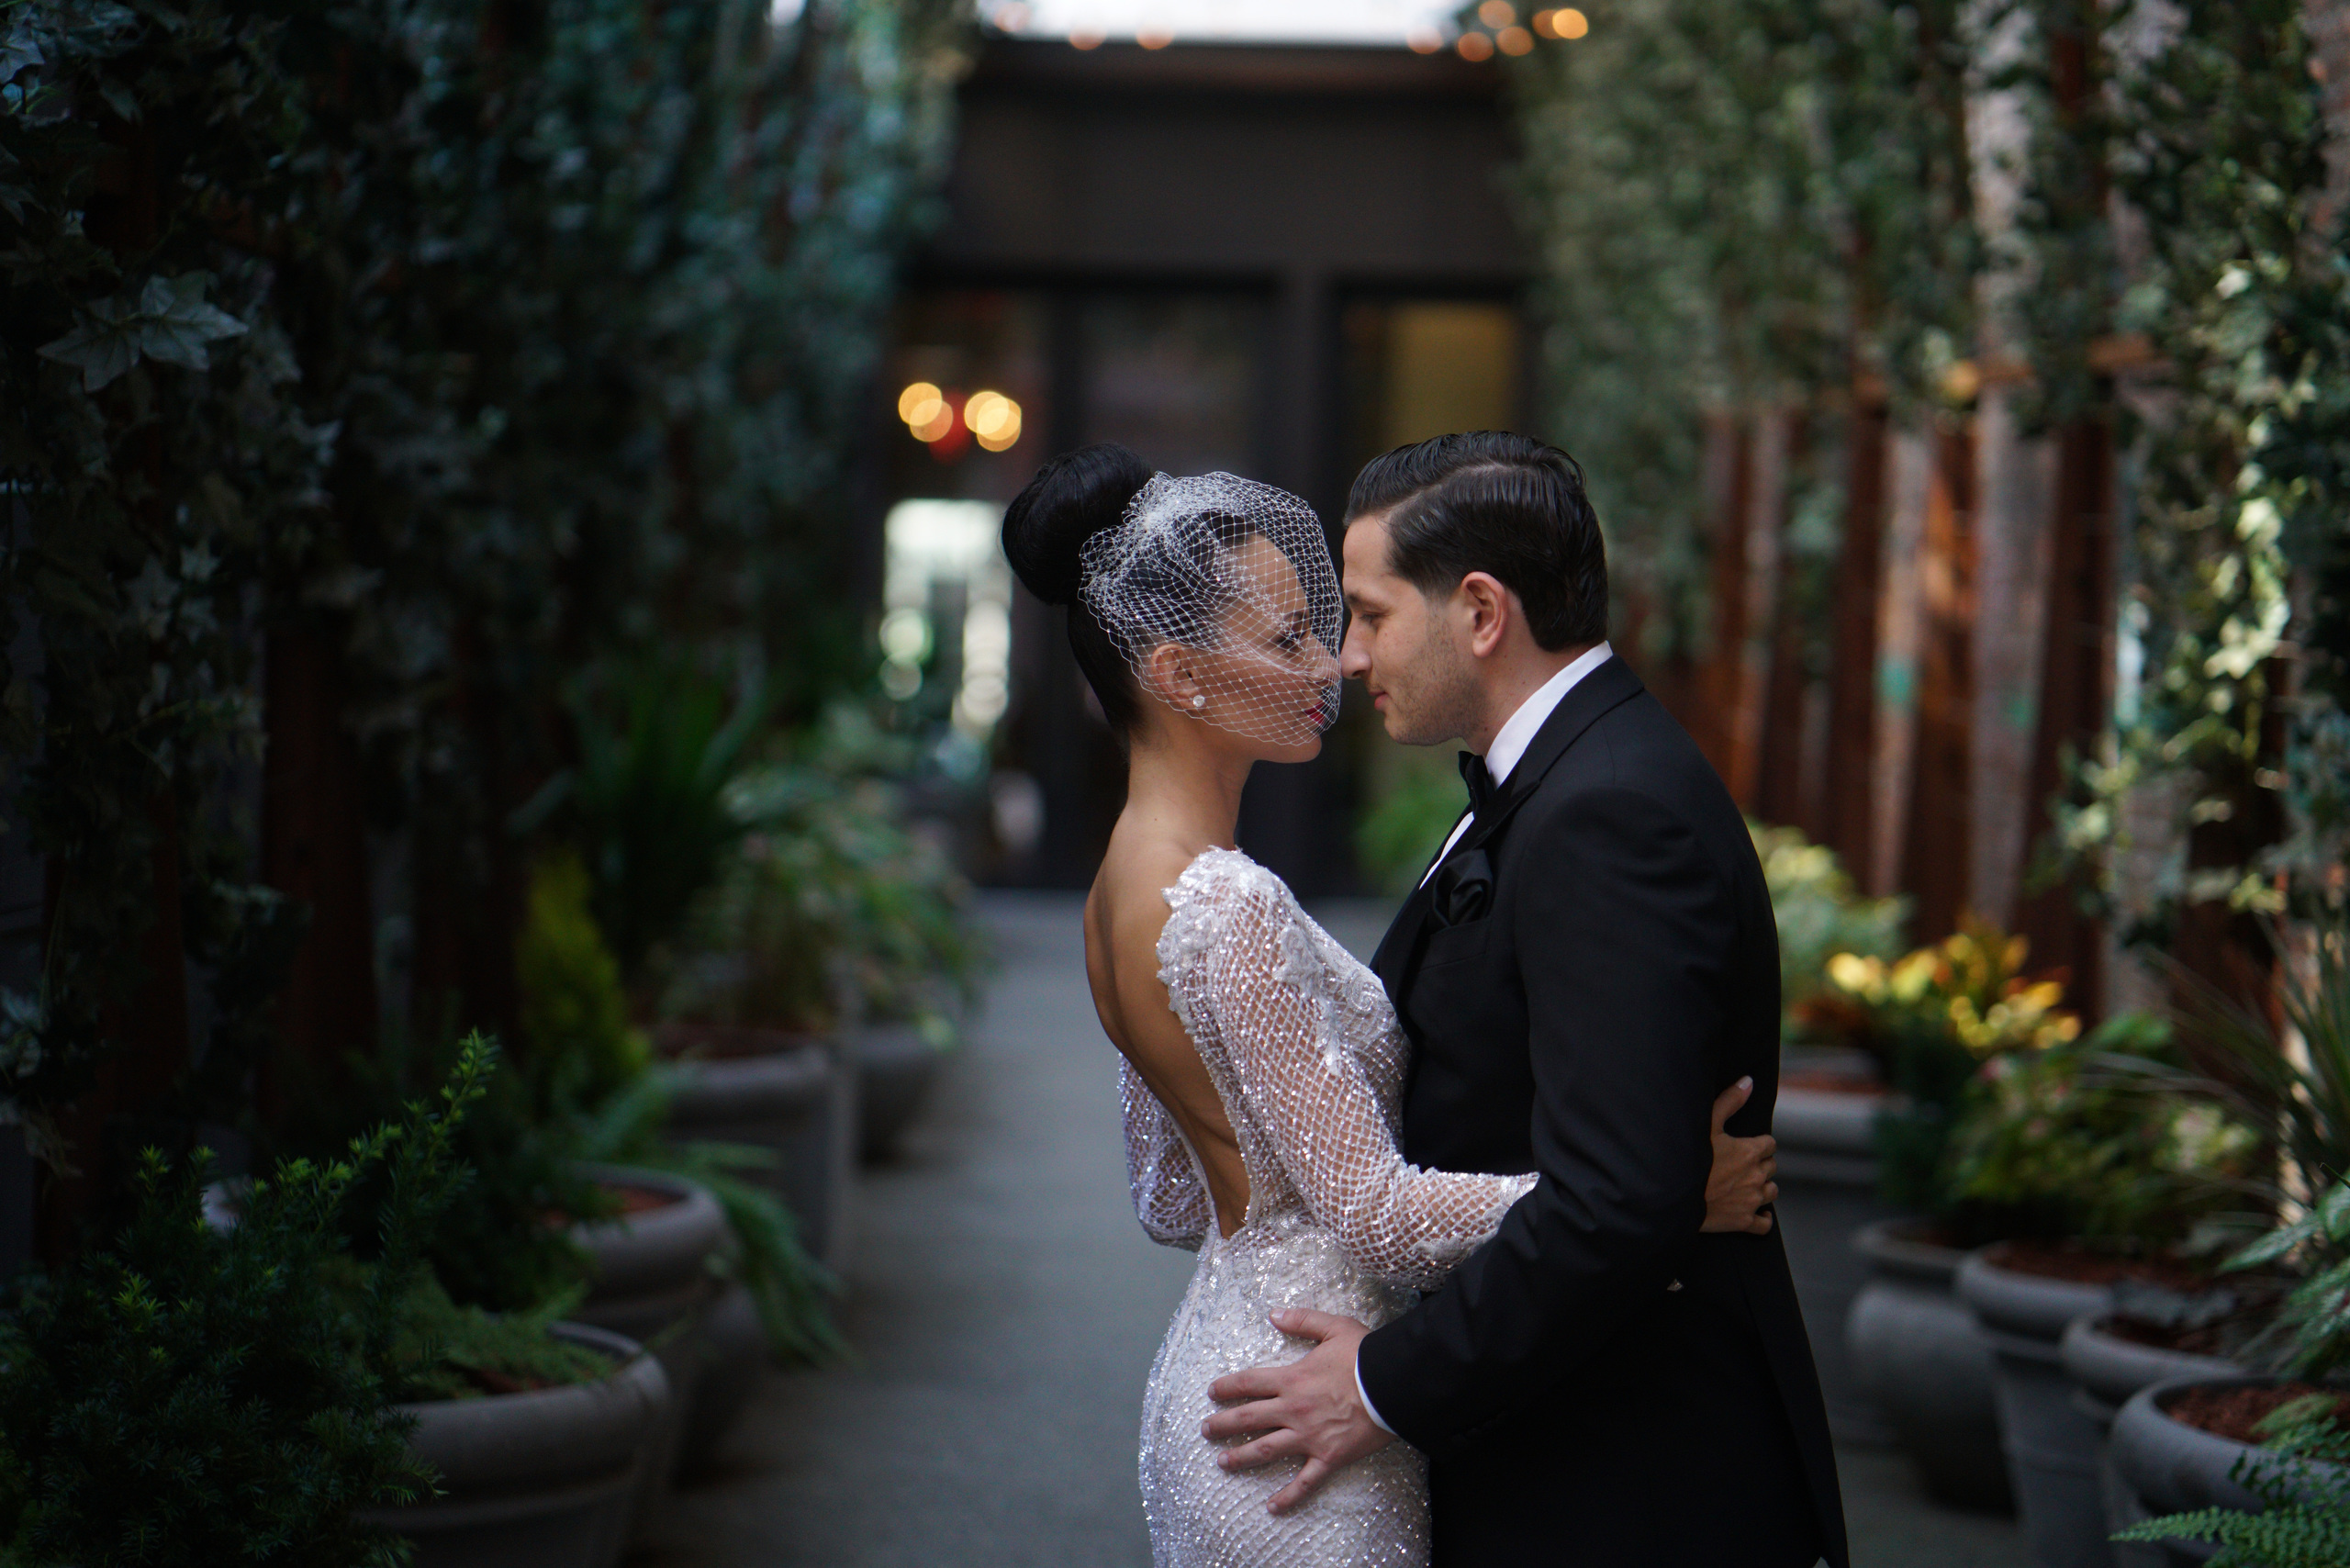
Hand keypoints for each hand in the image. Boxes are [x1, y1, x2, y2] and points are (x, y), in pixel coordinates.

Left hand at [1202, 1309, 1391, 1513]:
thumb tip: (1273, 1314)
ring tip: (1222, 1463)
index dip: (1227, 1387)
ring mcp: (1308, 1436)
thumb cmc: (1365, 1355)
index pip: (1249, 1383)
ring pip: (1266, 1450)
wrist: (1394, 1385)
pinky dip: (1288, 1496)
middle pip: (1248, 1419)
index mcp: (1292, 1379)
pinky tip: (1272, 1508)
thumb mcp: (1333, 1327)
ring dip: (1241, 1457)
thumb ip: (1301, 1320)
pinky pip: (1304, 1482)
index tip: (1211, 1392)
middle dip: (1223, 1425)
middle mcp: (1293, 1409)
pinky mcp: (1328, 1457)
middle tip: (1205, 1430)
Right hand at [1704, 1076, 1776, 1234]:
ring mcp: (1752, 1200)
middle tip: (1741, 1165)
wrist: (1674, 1197)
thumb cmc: (1689, 1158)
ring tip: (1747, 1185)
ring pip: (1772, 1192)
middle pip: (1771, 1167)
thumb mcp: (1707, 1123)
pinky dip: (1763, 1219)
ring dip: (1763, 1187)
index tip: (1746, 1146)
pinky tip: (1758, 1214)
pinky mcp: (1744, 1221)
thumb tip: (1749, 1081)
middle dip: (1760, 1164)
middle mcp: (1756, 1176)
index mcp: (1750, 1151)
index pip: (1769, 1144)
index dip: (1759, 1144)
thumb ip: (1730, 1100)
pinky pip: (1764, 1224)